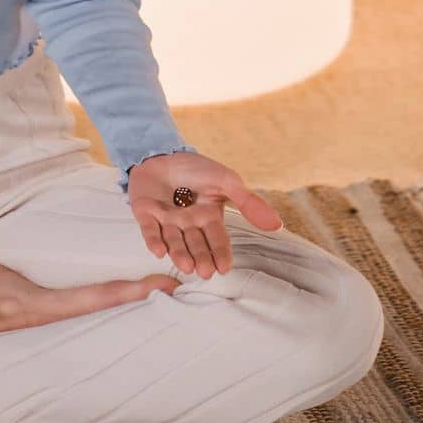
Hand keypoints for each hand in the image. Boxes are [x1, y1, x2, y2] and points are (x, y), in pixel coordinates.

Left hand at [127, 151, 283, 279]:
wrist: (163, 150)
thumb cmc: (196, 167)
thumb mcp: (226, 181)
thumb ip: (248, 203)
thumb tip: (277, 225)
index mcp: (208, 218)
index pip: (217, 239)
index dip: (220, 253)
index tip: (224, 268)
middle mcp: (188, 224)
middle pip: (195, 245)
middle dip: (200, 259)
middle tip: (204, 273)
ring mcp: (166, 221)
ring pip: (174, 241)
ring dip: (179, 254)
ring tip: (186, 266)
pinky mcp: (145, 214)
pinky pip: (150, 230)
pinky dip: (154, 240)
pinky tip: (159, 251)